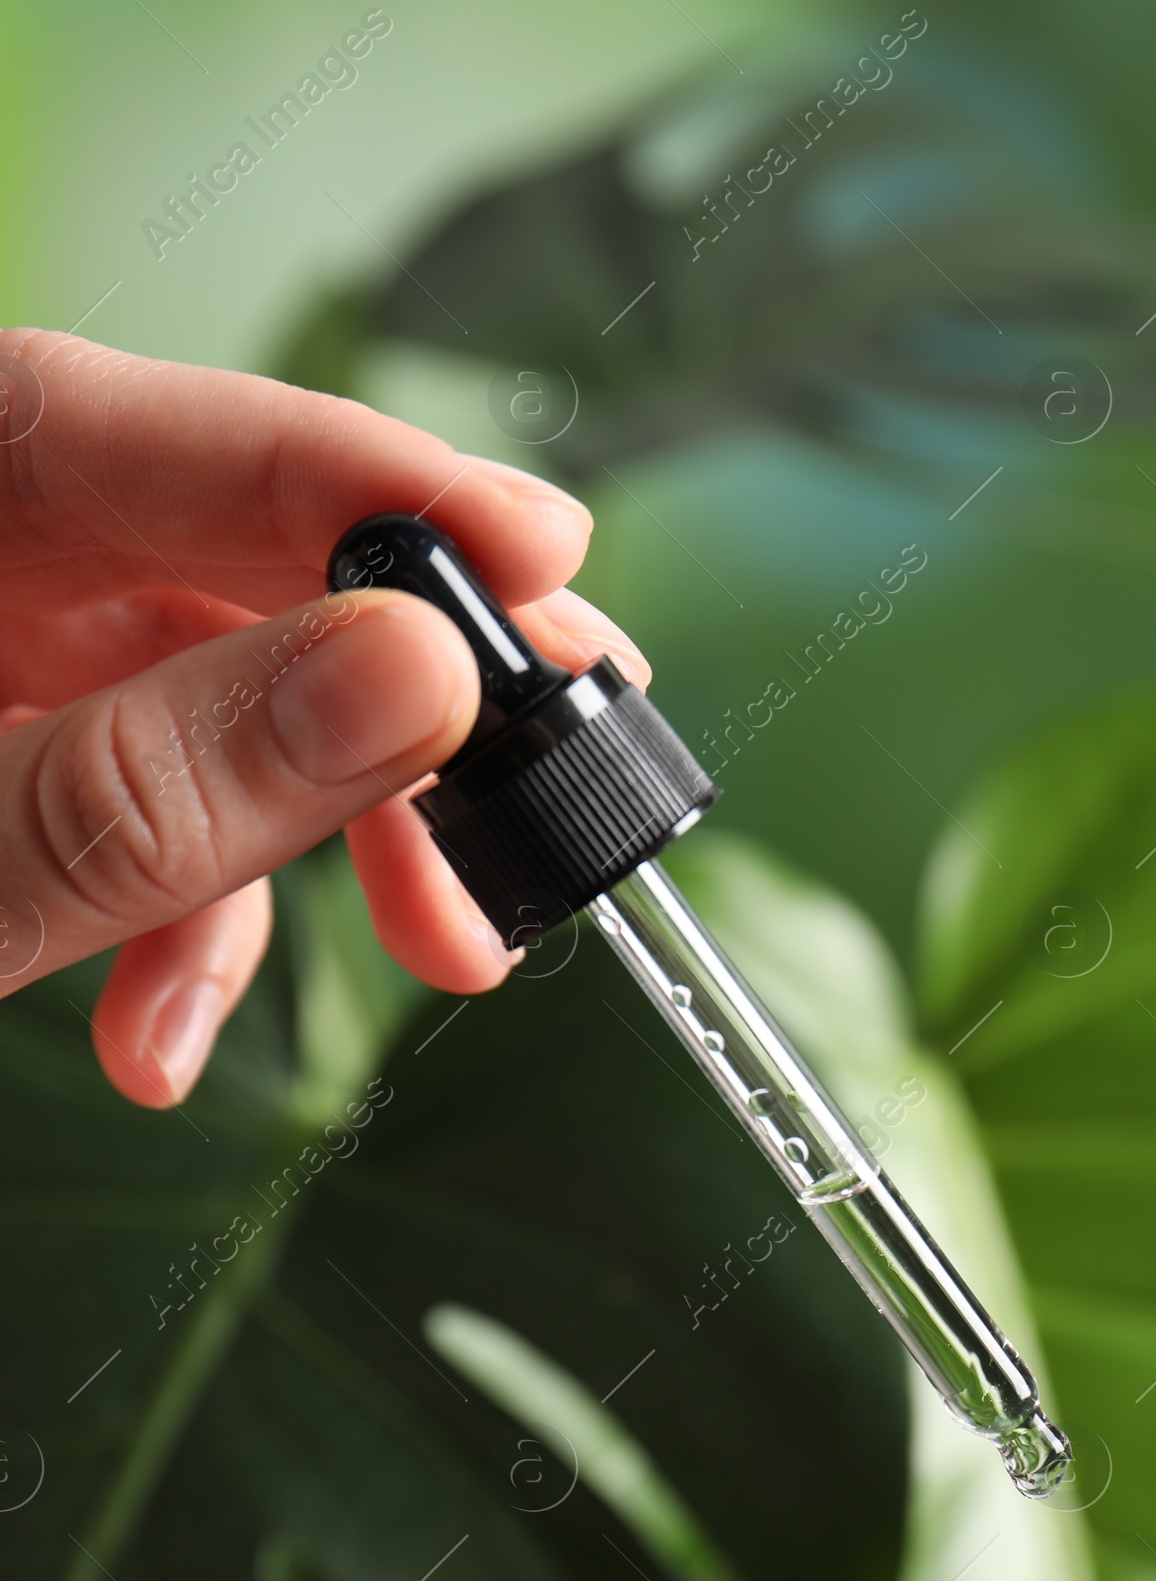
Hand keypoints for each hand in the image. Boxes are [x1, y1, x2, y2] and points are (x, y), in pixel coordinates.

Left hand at [0, 328, 650, 1106]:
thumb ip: (157, 781)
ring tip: (447, 952)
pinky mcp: (32, 746)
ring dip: (342, 842)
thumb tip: (415, 680)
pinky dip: (196, 924)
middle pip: (259, 567)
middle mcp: (4, 553)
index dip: (392, 488)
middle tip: (568, 771)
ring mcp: (18, 651)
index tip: (550, 554)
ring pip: (240, 700)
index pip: (203, 439)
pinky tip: (168, 1036)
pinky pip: (162, 800)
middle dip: (421, 698)